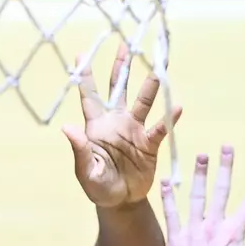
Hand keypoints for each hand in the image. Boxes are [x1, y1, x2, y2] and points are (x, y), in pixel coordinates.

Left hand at [61, 44, 181, 207]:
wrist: (121, 202)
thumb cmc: (98, 186)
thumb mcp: (85, 171)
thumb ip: (79, 149)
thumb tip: (67, 127)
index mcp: (96, 125)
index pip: (89, 96)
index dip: (84, 75)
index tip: (80, 53)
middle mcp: (116, 121)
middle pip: (119, 89)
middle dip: (122, 67)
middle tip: (126, 43)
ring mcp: (134, 130)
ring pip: (143, 102)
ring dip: (150, 86)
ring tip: (159, 66)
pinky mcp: (149, 144)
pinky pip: (160, 128)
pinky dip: (168, 118)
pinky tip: (176, 106)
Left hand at [161, 146, 244, 245]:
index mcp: (235, 233)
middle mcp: (214, 226)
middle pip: (222, 191)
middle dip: (225, 168)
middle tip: (227, 147)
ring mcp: (194, 230)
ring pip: (196, 196)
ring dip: (199, 175)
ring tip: (200, 155)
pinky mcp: (177, 237)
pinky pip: (171, 213)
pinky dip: (169, 197)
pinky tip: (167, 180)